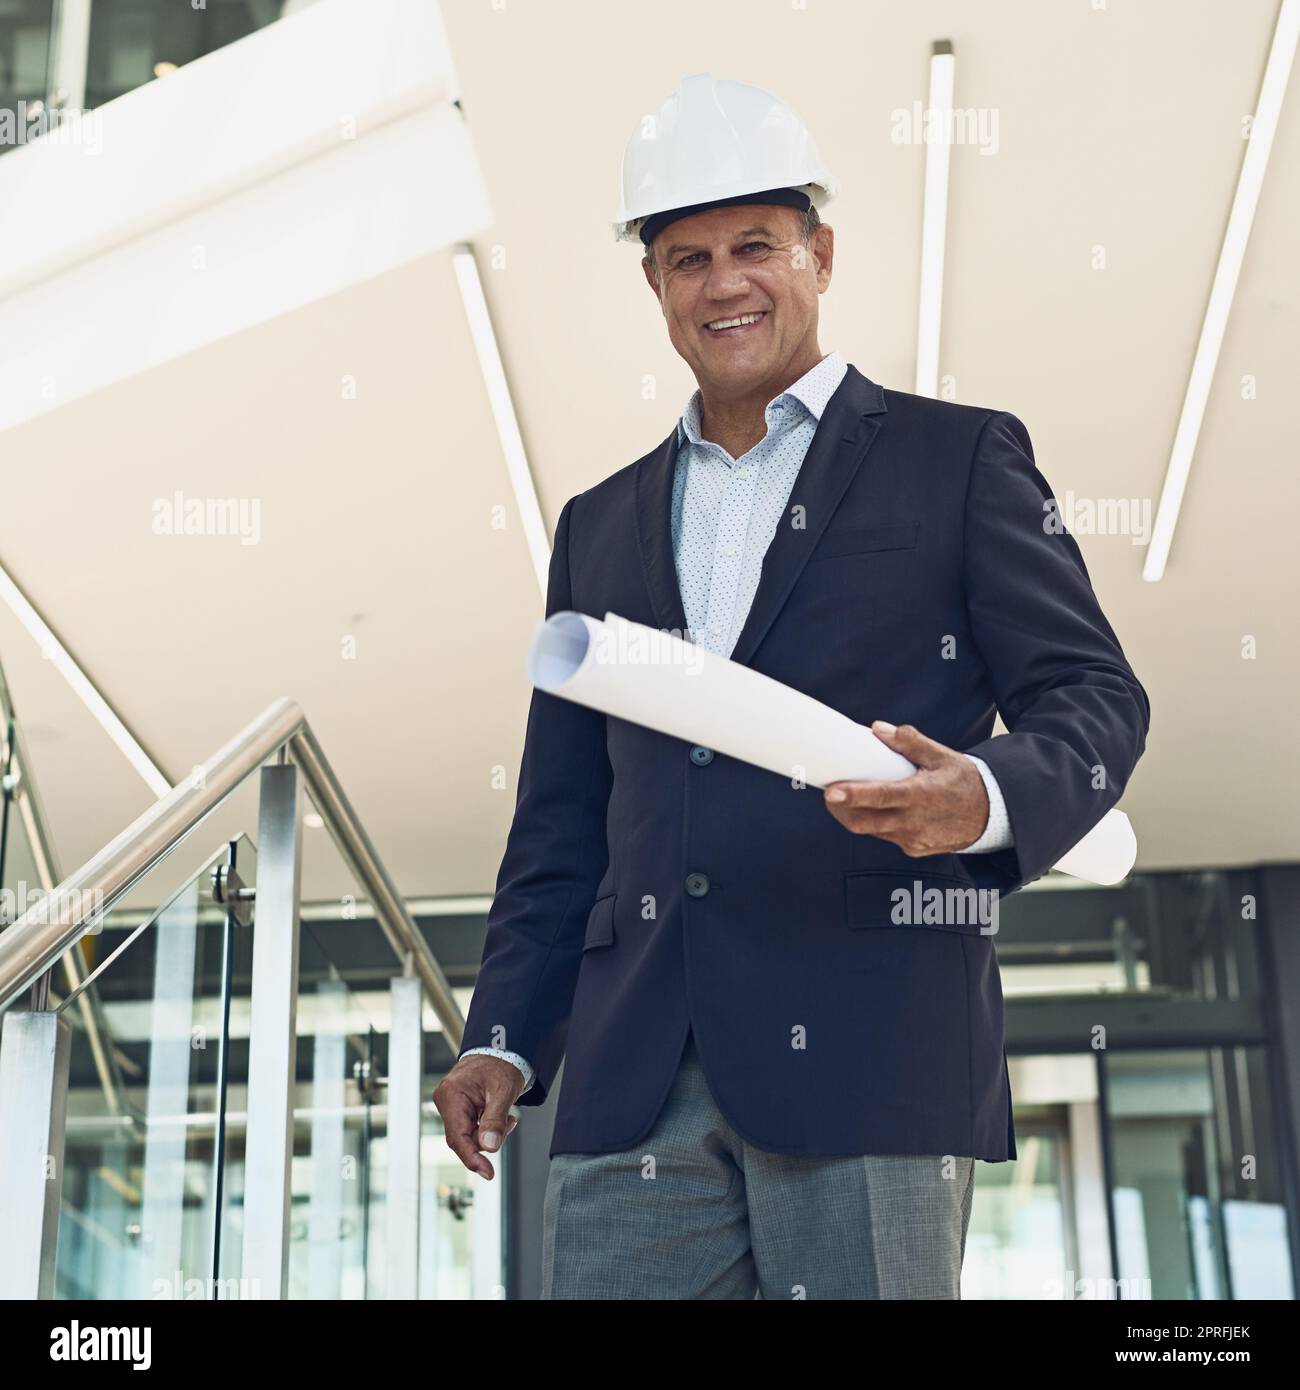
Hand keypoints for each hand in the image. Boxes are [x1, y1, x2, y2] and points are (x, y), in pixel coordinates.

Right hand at [433, 1055, 524, 1179]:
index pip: (457, 1137)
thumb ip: (495, 1120)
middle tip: (509, 1122)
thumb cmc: (500, 1064)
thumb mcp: (503, 1091)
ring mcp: (451, 1106)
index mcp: (451, 1095)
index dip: (472, 1158)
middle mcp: (446, 1101)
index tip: (487, 1173)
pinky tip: (500, 1116)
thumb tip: (489, 1147)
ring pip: (469, 1136)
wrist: (500, 1050)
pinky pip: (472, 1129)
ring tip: (507, 1115)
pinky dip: (488, 1128)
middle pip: (464, 1139)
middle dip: (489, 1139)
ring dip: (491, 1133)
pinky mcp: (458, 1109)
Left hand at [823, 721, 989, 856]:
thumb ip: (909, 742)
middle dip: (840, 810)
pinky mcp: (914, 849)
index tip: (831, 791)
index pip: (880, 797)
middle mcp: (914, 822)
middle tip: (829, 792)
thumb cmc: (964, 781)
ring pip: (872, 830)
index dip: (853, 795)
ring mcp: (913, 839)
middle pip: (864, 822)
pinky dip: (876, 823)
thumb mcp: (941, 756)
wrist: (991, 815)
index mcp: (920, 796)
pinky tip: (875, 810)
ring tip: (846, 798)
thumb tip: (877, 729)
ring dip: (856, 816)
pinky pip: (886, 836)